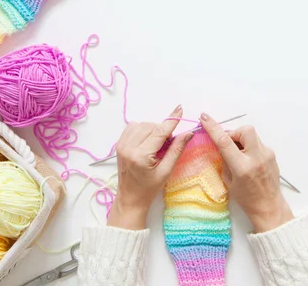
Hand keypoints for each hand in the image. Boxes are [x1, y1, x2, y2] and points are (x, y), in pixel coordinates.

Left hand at [107, 105, 193, 229]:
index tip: (179, 109)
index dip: (171, 120)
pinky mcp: (119, 144)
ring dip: (153, 130)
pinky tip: (147, 141)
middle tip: (167, 144)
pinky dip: (142, 130)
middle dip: (162, 131)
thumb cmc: (149, 188)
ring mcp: (122, 145)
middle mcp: (129, 147)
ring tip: (156, 145)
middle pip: (151, 126)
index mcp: (141, 156)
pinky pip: (132, 127)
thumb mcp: (166, 171)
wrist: (130, 198)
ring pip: (142, 125)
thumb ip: (176, 149)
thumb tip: (188, 133)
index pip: (159, 132)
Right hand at [200, 113, 293, 232]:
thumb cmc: (246, 198)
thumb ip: (224, 160)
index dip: (213, 128)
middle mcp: (256, 158)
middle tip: (228, 142)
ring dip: (241, 139)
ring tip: (237, 153)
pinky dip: (248, 146)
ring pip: (251, 134)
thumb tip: (219, 144)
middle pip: (245, 130)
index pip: (225, 141)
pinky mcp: (271, 154)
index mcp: (242, 167)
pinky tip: (246, 158)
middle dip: (234, 132)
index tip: (205, 117)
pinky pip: (256, 142)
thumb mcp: (228, 180)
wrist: (269, 206)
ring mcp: (267, 154)